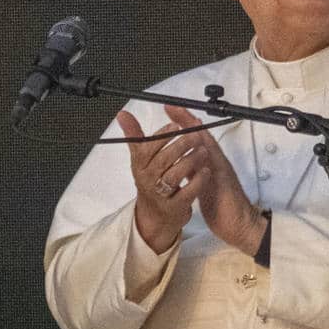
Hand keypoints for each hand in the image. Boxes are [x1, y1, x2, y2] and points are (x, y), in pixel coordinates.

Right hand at [120, 109, 197, 251]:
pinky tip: (206, 171)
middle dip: (181, 145)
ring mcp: (160, 194)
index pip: (149, 147)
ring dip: (191, 160)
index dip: (163, 135)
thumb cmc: (150, 180)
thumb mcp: (140, 158)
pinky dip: (198, 180)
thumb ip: (134, 134)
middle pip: (164, 159)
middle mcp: (148, 179)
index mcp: (139, 164)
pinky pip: (187, 192)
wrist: (156, 214)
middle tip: (195, 136)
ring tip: (203, 151)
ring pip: (175, 175)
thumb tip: (122, 113)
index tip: (176, 125)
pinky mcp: (174, 206)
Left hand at [122, 105, 266, 256]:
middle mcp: (215, 163)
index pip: (194, 141)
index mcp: (208, 165)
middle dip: (186, 121)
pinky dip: (205, 151)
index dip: (183, 126)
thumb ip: (195, 174)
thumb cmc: (223, 208)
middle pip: (200, 137)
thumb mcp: (203, 187)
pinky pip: (213, 163)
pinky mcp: (223, 180)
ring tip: (182, 116)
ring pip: (207, 145)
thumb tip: (183, 164)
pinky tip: (198, 141)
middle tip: (173, 106)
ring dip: (194, 130)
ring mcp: (220, 170)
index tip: (170, 111)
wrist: (240, 225)